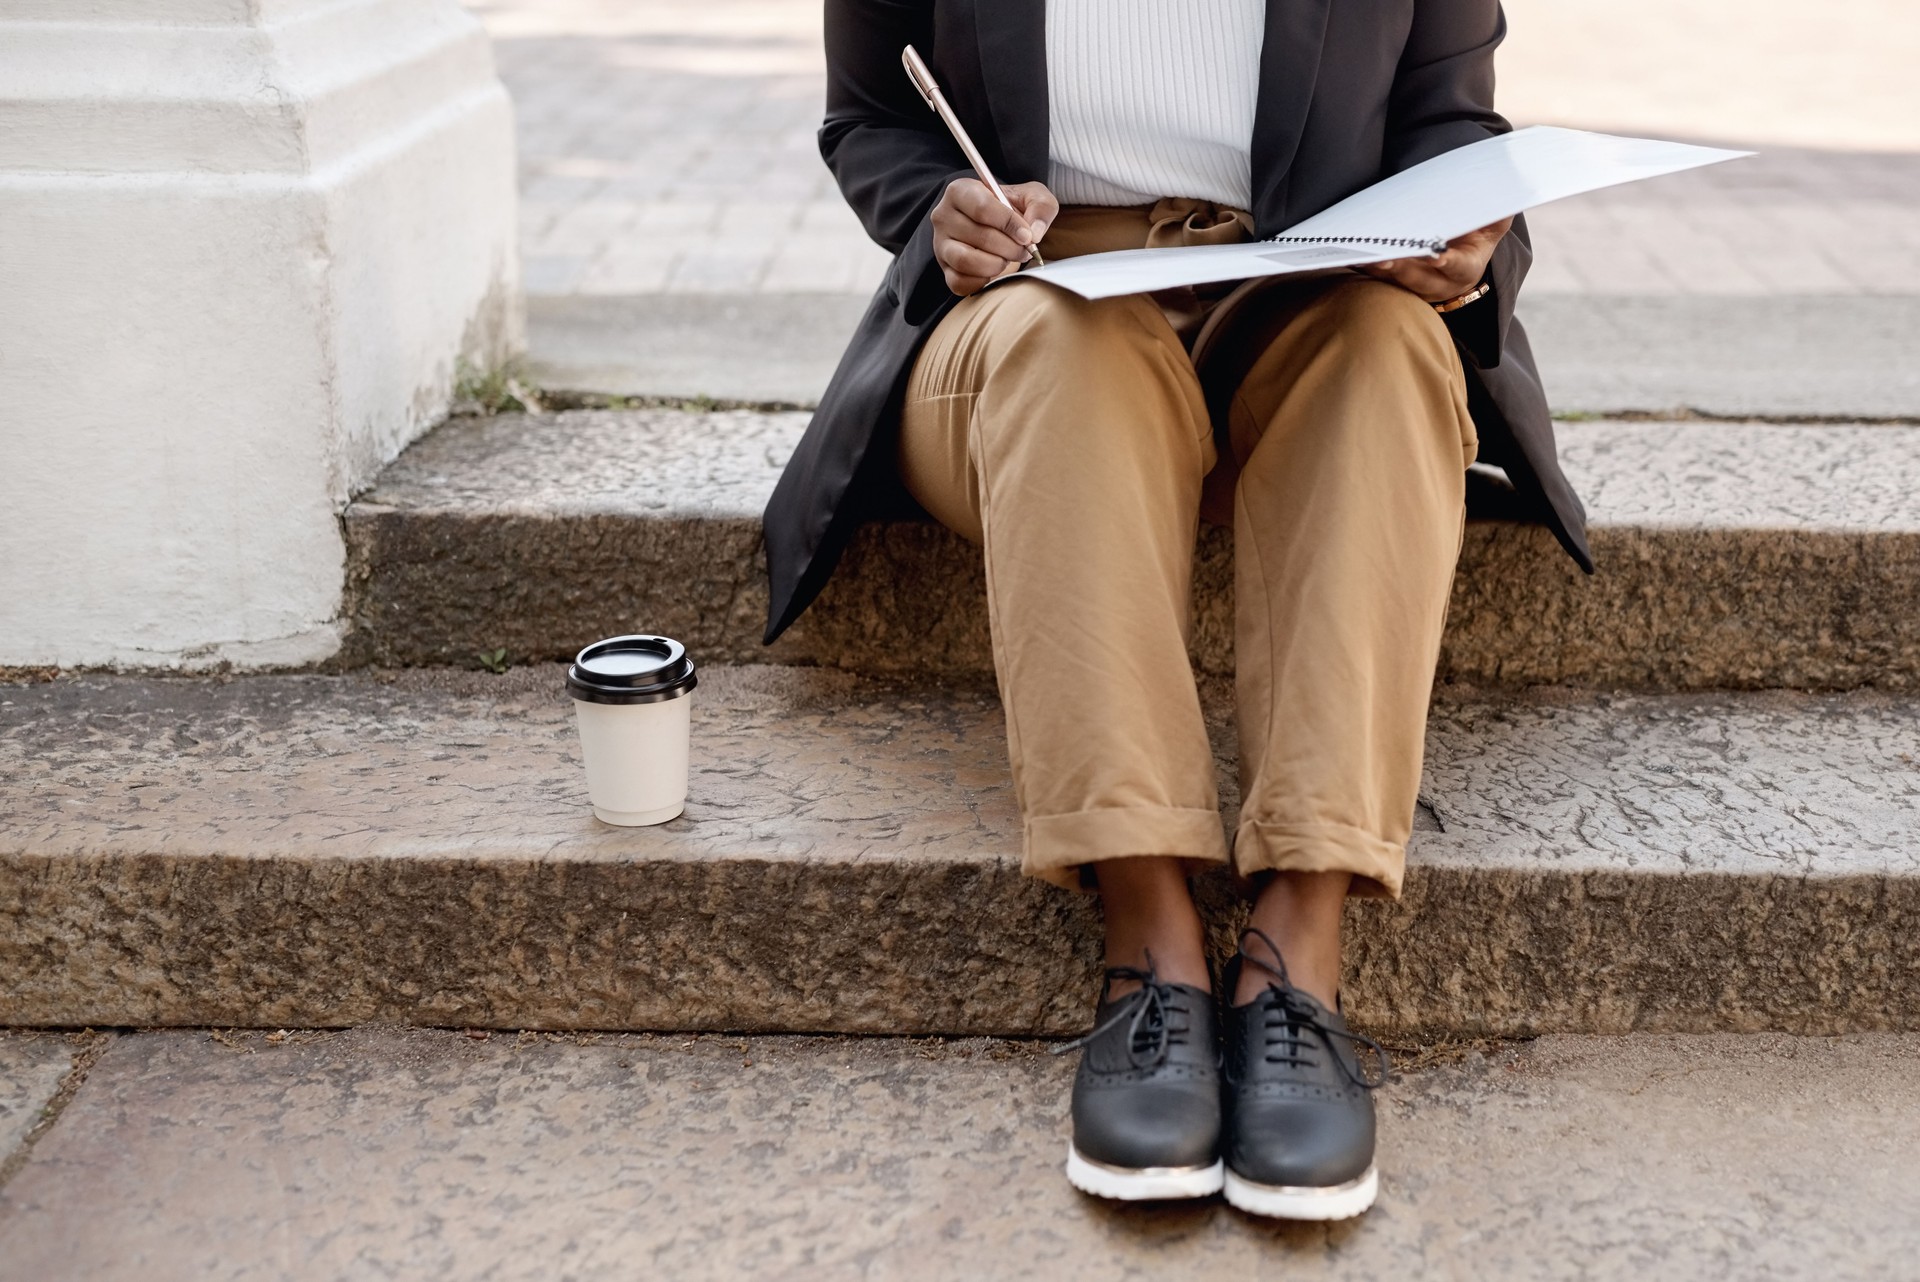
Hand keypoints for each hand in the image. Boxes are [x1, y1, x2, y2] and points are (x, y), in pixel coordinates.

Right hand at [930, 178, 1058, 295]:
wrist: (996, 225)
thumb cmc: (1011, 208)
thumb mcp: (1030, 196)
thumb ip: (1040, 206)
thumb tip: (1034, 233)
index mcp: (960, 191)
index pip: (982, 208)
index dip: (1009, 224)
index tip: (1028, 236)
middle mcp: (944, 216)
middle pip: (979, 236)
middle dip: (1010, 248)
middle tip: (1024, 250)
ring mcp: (940, 244)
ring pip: (966, 260)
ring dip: (996, 265)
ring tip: (1008, 259)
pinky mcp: (945, 269)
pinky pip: (959, 283)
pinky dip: (982, 281)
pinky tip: (994, 271)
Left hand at [1359, 216, 1512, 303]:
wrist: (1461, 252)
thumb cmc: (1479, 232)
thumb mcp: (1495, 223)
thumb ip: (1498, 212)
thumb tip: (1508, 191)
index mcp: (1466, 269)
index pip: (1457, 267)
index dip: (1446, 263)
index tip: (1436, 256)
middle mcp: (1440, 285)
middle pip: (1418, 278)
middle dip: (1401, 267)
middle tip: (1384, 257)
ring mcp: (1416, 288)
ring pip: (1394, 282)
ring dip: (1376, 269)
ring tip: (1362, 255)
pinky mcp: (1396, 285)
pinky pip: (1377, 279)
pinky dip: (1365, 267)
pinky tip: (1352, 254)